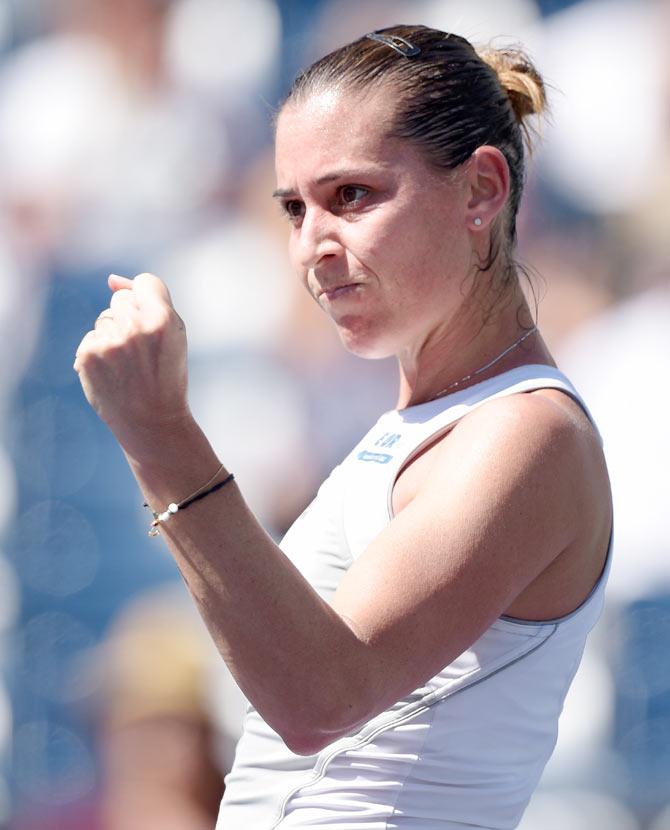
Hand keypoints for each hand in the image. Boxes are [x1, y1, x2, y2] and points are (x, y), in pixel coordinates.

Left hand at [74, 273, 190, 451]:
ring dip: (113, 336)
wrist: (152, 420)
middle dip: (128, 318)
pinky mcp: (88, 355)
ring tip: (128, 365)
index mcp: (163, 319)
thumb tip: (111, 279)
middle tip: (142, 351)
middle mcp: (135, 327)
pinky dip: (99, 352)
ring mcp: (109, 341)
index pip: (146, 282)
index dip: (149, 300)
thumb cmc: (167, 374)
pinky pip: (91, 337)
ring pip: (104, 319)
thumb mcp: (174, 335)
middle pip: (120, 299)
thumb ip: (150, 301)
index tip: (153, 323)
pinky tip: (113, 373)